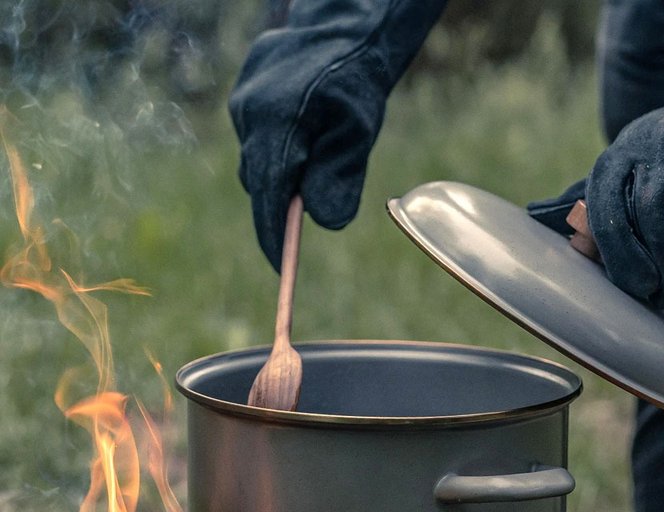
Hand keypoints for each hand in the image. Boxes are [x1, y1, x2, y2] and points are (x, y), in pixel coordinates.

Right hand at [229, 0, 445, 269]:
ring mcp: (241, 103)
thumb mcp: (358, 135)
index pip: (269, 198)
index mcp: (276, 126)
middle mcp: (249, 115)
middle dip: (280, 206)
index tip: (281, 267)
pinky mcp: (243, 95)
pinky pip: (255, 138)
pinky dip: (276, 149)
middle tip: (304, 219)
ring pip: (256, 160)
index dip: (273, 238)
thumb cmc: (356, 82)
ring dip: (280, 173)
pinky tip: (303, 134)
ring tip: (314, 160)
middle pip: (259, 183)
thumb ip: (340, 178)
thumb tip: (323, 221)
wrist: (343, 28)